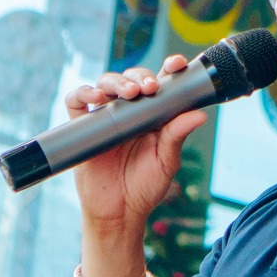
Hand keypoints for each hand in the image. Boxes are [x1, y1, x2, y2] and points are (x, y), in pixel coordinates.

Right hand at [65, 56, 208, 241]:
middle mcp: (129, 110)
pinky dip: (83, 93)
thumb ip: (177, 136)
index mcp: (153, 114)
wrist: (119, 212)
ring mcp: (105, 116)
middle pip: (132, 78)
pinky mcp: (82, 126)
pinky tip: (95, 98)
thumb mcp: (166, 161)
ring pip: (106, 84)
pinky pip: (77, 101)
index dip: (168, 69)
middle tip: (150, 87)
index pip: (161, 82)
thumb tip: (199, 114)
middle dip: (141, 76)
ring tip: (129, 93)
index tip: (177, 64)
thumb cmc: (145, 186)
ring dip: (117, 82)